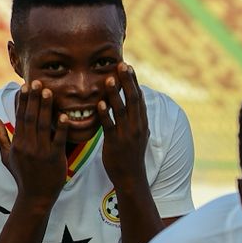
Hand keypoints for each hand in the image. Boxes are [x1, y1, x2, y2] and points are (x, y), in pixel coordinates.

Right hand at [0, 82, 67, 204]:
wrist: (35, 197)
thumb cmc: (22, 176)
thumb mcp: (6, 157)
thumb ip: (1, 137)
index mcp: (17, 143)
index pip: (20, 117)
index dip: (23, 101)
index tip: (25, 86)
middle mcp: (28, 145)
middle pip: (31, 117)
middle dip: (34, 99)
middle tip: (38, 82)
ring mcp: (41, 152)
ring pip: (44, 126)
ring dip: (46, 108)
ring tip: (49, 92)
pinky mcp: (55, 159)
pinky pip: (58, 140)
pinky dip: (62, 128)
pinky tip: (65, 116)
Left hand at [99, 63, 150, 188]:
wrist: (131, 177)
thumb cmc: (130, 155)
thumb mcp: (137, 134)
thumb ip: (135, 118)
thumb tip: (134, 102)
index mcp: (142, 122)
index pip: (139, 97)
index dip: (134, 81)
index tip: (128, 66)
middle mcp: (137, 126)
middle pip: (133, 99)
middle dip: (127, 81)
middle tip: (121, 64)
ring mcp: (127, 135)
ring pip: (121, 110)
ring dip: (115, 94)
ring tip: (109, 79)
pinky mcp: (115, 143)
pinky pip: (110, 126)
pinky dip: (105, 114)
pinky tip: (99, 103)